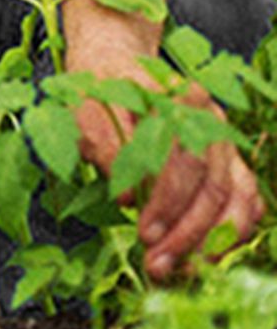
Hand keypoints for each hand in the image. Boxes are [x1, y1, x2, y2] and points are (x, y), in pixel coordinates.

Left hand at [76, 86, 262, 280]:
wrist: (115, 59)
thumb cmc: (96, 86)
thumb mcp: (82, 105)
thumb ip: (99, 142)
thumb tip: (124, 198)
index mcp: (173, 99)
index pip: (180, 157)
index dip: (166, 201)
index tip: (144, 233)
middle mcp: (207, 119)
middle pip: (210, 183)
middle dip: (185, 231)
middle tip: (157, 265)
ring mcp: (221, 139)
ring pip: (233, 195)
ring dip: (210, 239)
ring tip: (182, 270)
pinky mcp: (227, 157)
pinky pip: (246, 196)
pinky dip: (235, 230)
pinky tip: (210, 257)